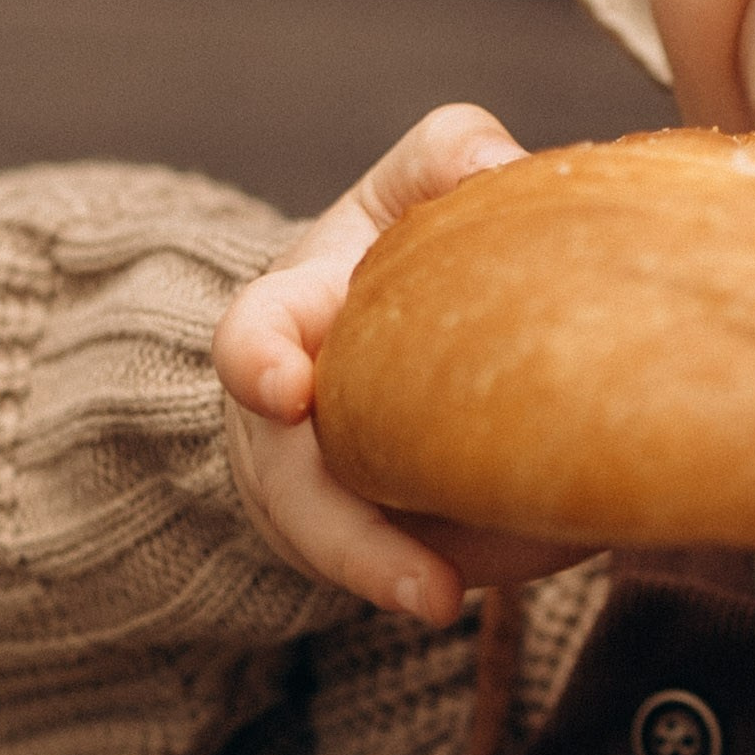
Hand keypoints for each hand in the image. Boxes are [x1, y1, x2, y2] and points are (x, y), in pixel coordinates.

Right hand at [215, 104, 595, 625]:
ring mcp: (328, 493)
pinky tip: (468, 595)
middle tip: (413, 574)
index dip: (258, 359)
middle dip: (342, 531)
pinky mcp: (382, 540)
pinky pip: (398, 570)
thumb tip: (502, 163)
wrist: (395, 351)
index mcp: (292, 320)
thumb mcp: (408, 190)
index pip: (252, 334)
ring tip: (438, 599)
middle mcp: (291, 422)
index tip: (283, 386)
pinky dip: (430, 579)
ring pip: (337, 544)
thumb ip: (447, 155)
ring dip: (384, 572)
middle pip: (293, 484)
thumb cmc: (395, 260)